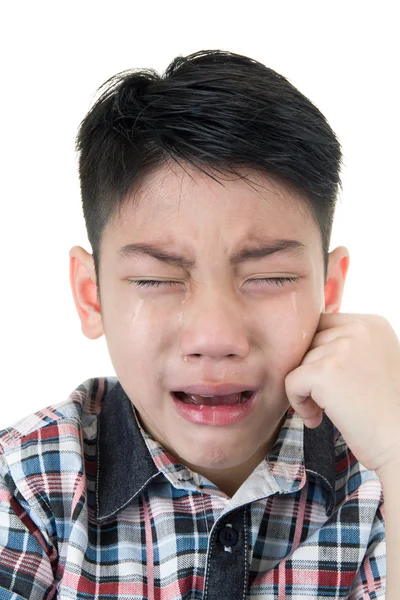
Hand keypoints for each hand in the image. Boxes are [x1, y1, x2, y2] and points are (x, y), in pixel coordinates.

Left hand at [284, 313, 399, 474]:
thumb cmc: (387, 412)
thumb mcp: (374, 364)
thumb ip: (346, 347)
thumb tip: (302, 345)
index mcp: (372, 324)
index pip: (322, 325)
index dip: (316, 353)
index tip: (329, 382)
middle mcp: (359, 330)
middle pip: (308, 344)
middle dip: (310, 373)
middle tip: (326, 402)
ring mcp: (342, 349)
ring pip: (298, 363)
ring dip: (306, 391)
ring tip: (327, 413)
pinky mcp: (325, 373)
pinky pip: (291, 381)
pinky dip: (298, 403)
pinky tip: (316, 419)